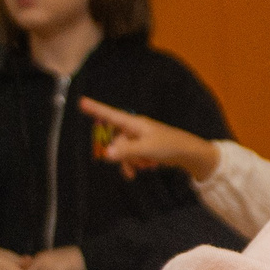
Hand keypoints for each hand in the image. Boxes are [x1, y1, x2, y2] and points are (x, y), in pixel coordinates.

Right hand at [80, 97, 219, 179]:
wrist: (189, 153)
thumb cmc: (169, 146)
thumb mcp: (146, 149)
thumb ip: (126, 151)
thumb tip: (106, 154)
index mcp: (134, 123)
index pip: (110, 115)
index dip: (95, 109)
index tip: (81, 102)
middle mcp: (135, 129)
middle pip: (116, 141)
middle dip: (122, 156)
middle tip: (134, 166)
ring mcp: (140, 138)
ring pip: (124, 152)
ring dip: (132, 162)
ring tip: (145, 167)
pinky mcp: (145, 147)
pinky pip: (133, 156)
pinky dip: (138, 164)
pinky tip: (149, 167)